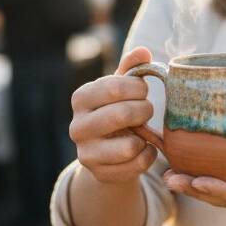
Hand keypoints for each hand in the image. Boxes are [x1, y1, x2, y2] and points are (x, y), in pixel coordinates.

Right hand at [69, 46, 157, 183]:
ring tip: (144, 131)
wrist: (107, 151)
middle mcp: (77, 126)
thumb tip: (143, 51)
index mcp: (81, 97)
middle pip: (122, 115)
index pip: (116, 87)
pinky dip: (148, 156)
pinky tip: (144, 149)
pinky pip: (136, 164)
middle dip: (145, 111)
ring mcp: (85, 153)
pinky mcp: (100, 174)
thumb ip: (132, 68)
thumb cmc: (117, 110)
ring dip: (145, 137)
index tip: (143, 91)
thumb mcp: (122, 88)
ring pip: (129, 146)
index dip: (139, 88)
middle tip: (147, 111)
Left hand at [163, 138, 225, 209]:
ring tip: (165, 173)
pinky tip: (177, 160)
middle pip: (219, 196)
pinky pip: (214, 177)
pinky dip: (195, 172)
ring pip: (212, 190)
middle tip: (169, 178)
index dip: (218, 189)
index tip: (198, 181)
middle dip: (194, 189)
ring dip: (188, 183)